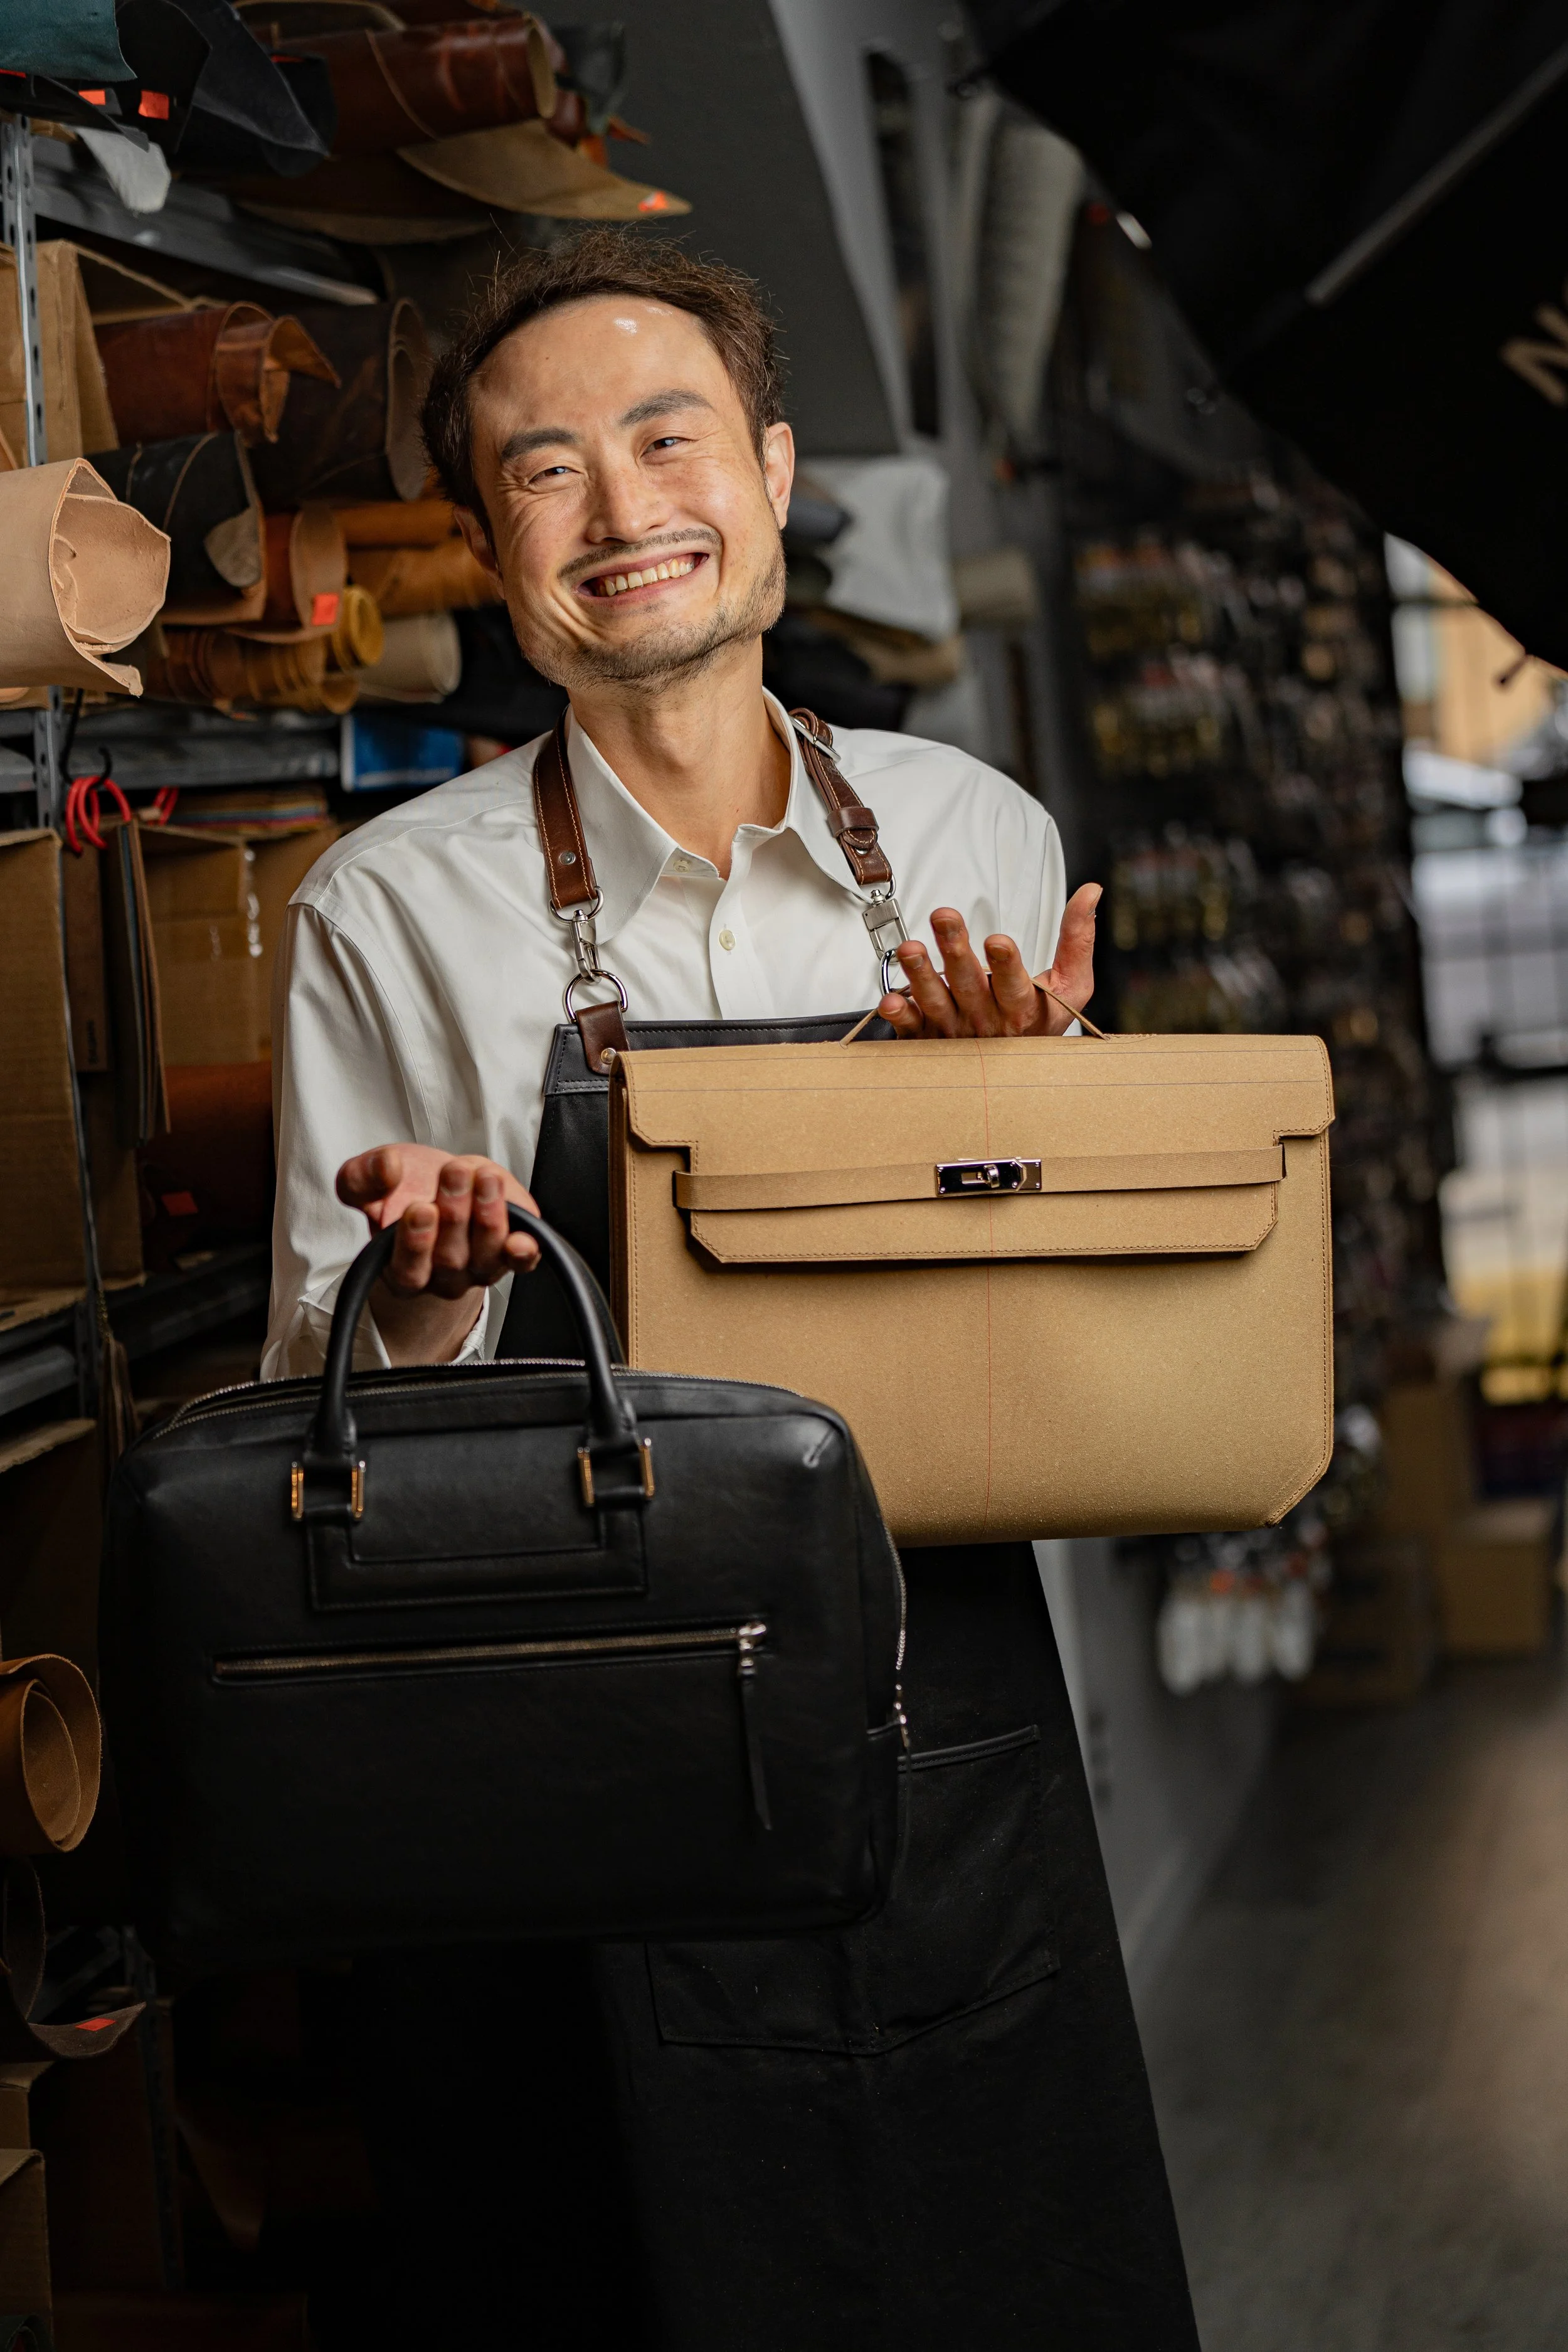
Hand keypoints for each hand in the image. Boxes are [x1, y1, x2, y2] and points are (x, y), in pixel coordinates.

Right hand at [336, 1144, 538, 1363]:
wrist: (444, 1182)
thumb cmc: (406, 1187)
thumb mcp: (369, 1178)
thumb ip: (362, 1178)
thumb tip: (385, 1169)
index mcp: (403, 1267)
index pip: (408, 1270)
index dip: (415, 1242)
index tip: (420, 1208)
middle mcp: (444, 1276)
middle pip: (450, 1258)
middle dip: (454, 1213)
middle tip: (454, 1174)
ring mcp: (480, 1267)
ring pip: (487, 1255)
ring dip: (487, 1216)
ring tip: (485, 1179)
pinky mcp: (511, 1252)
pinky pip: (522, 1261)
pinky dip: (524, 1251)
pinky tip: (524, 1238)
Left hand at [878, 884, 1100, 1038]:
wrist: (1013, 1075)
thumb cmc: (1039, 1022)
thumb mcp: (1070, 986)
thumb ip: (1077, 939)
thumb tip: (1091, 890)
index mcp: (1023, 1011)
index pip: (1015, 986)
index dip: (1006, 964)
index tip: (997, 940)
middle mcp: (987, 1023)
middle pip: (970, 985)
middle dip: (956, 950)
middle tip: (944, 916)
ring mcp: (955, 1033)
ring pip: (937, 1003)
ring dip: (921, 975)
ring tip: (910, 948)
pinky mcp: (928, 1040)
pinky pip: (912, 1030)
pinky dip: (900, 1016)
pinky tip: (889, 1000)